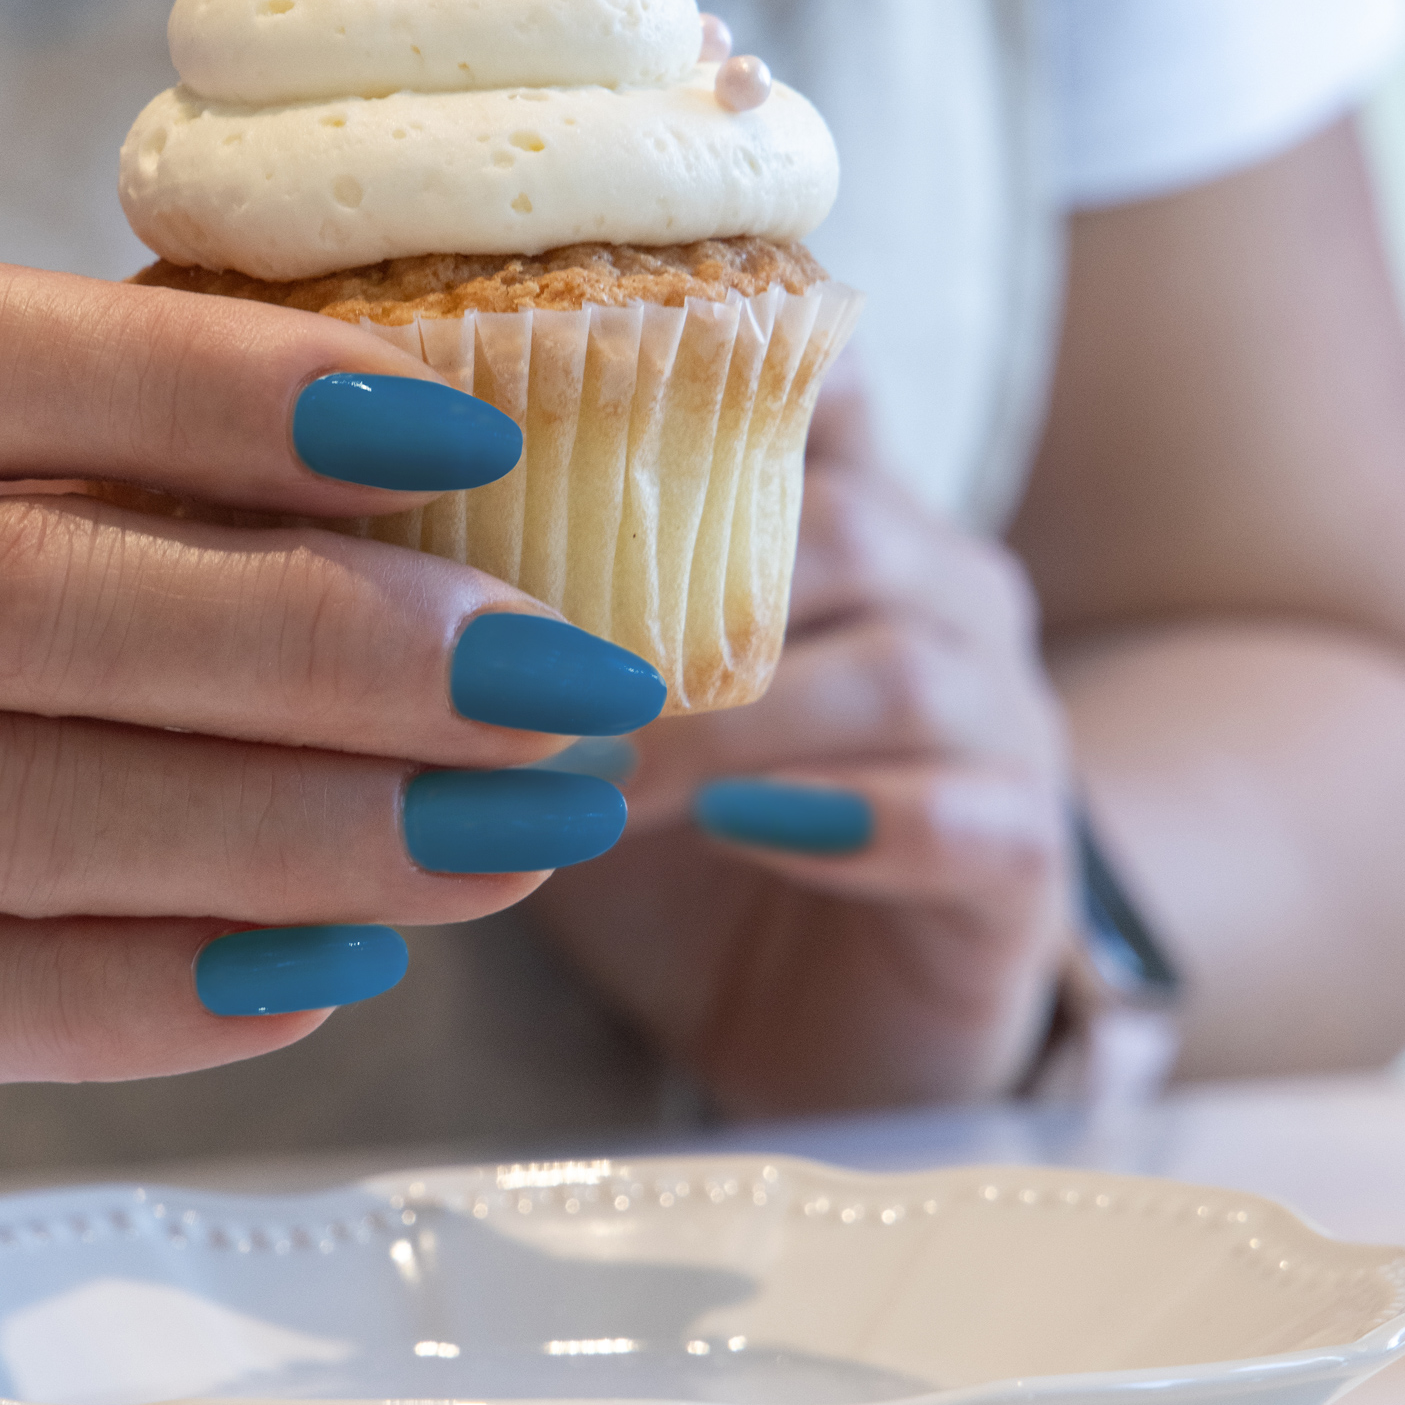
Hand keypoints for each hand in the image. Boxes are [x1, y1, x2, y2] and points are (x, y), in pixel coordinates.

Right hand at [0, 262, 652, 1136]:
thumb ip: (86, 422)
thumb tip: (415, 457)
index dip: (238, 395)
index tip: (467, 433)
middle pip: (49, 612)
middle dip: (344, 651)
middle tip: (562, 678)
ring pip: (46, 822)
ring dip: (322, 833)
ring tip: (526, 825)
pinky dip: (193, 986)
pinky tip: (354, 953)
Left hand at [536, 369, 1073, 1111]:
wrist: (823, 1025)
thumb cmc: (687, 837)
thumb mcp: (601, 702)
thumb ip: (547, 604)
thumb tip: (376, 512)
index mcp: (852, 524)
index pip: (818, 395)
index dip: (718, 380)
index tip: (568, 403)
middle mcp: (947, 596)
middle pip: (845, 528)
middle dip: (682, 591)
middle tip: (542, 660)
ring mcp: (1004, 723)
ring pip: (901, 673)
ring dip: (738, 723)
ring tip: (610, 775)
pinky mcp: (1028, 862)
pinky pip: (969, 818)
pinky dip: (850, 823)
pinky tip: (745, 835)